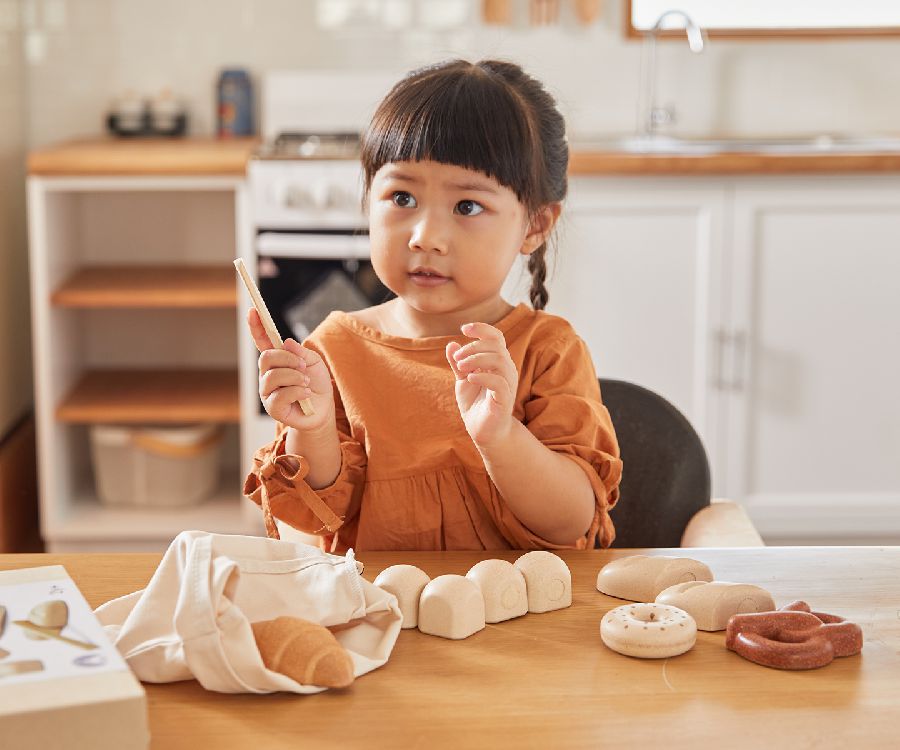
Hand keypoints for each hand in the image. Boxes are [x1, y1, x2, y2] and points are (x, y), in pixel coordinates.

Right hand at [248, 308, 334, 431]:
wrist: (323, 410)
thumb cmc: (316, 384)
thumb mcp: (315, 363)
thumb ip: (301, 352)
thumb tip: (286, 343)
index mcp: (276, 361)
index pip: (262, 341)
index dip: (257, 326)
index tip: (253, 310)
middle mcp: (267, 375)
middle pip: (266, 358)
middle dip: (287, 359)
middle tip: (303, 367)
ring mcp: (267, 392)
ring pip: (273, 376)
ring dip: (295, 377)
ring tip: (307, 383)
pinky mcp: (273, 408)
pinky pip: (280, 395)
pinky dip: (297, 392)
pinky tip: (306, 395)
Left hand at [445, 322, 516, 447]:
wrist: (482, 430)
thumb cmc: (475, 403)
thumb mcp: (462, 379)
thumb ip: (458, 363)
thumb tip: (451, 344)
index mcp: (497, 362)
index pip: (496, 337)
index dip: (482, 329)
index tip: (463, 329)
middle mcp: (506, 370)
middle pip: (496, 346)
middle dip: (473, 347)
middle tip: (457, 359)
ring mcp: (508, 384)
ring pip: (499, 361)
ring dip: (477, 359)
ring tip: (461, 367)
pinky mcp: (505, 400)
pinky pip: (499, 382)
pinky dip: (483, 376)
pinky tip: (470, 378)